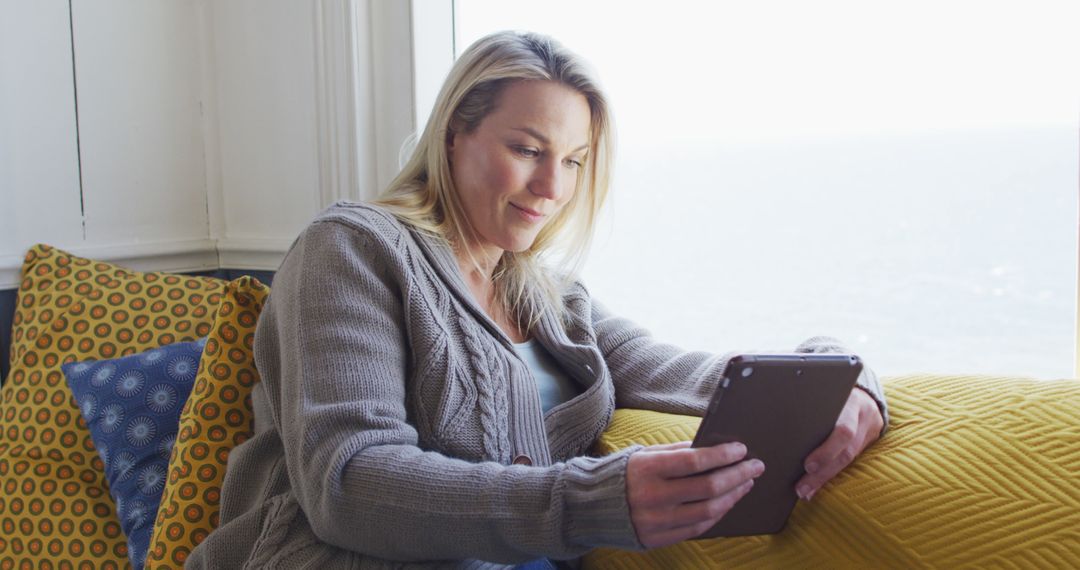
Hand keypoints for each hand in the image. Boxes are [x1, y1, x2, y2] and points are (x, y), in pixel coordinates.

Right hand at [626, 441, 764, 547]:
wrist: (591, 507)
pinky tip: (727, 501)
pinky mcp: (659, 538)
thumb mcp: (645, 455)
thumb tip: (713, 446)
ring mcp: (658, 521)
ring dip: (734, 495)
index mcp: (648, 470)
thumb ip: (678, 451)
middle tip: (755, 466)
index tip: (742, 449)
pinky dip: (717, 513)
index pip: (694, 461)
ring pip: (709, 510)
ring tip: (746, 483)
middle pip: (708, 487)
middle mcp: (654, 497)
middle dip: (738, 475)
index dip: (722, 455)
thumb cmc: (623, 474)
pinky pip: (698, 528)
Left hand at [796, 387, 883, 500]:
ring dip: (824, 478)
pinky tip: (815, 486)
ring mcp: (869, 430)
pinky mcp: (869, 442)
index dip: (827, 451)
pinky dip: (831, 475)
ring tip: (805, 491)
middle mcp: (864, 416)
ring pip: (848, 460)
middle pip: (845, 451)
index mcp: (851, 401)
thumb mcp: (826, 388)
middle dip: (822, 472)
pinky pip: (850, 462)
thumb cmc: (834, 388)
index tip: (807, 466)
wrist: (865, 392)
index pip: (843, 430)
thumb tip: (777, 413)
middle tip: (801, 488)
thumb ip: (809, 399)